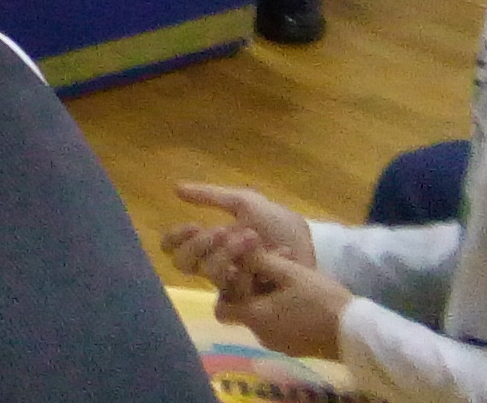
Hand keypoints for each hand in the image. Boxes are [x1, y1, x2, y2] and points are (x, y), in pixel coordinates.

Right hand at [164, 183, 318, 294]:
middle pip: (183, 263)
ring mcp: (232, 282)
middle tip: (222, 231)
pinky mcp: (250, 298)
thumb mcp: (246, 203)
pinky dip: (254, 265)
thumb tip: (175, 189)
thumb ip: (211, 196)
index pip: (173, 247)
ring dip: (228, 252)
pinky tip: (274, 253)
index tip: (192, 224)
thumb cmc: (279, 225)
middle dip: (200, 244)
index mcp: (209, 243)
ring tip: (252, 238)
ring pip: (209, 273)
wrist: (313, 245)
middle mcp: (215, 264)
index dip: (174, 238)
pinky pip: (235, 287)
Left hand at [215, 247, 354, 360]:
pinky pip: (279, 323)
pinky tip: (299, 290)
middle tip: (268, 265)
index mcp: (254, 317)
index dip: (227, 288)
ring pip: (263, 314)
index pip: (222, 306)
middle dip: (251, 285)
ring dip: (269, 292)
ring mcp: (279, 343)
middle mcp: (261, 335)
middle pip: (243, 308)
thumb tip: (236, 249)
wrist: (357, 334)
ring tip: (289, 271)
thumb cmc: (320, 300)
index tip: (245, 269)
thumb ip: (259, 260)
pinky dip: (281, 307)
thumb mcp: (289, 273)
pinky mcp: (296, 346)